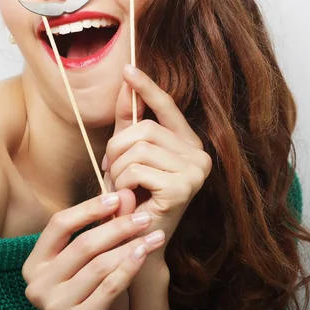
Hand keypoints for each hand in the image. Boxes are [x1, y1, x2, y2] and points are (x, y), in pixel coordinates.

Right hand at [21, 189, 166, 309]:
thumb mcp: (94, 256)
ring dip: (130, 246)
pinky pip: (110, 287)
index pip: (59, 225)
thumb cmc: (93, 291)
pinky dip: (130, 267)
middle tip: (144, 216)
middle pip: (82, 244)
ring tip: (154, 234)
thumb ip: (104, 225)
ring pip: (99, 265)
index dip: (88, 209)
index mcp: (34, 263)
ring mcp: (55, 306)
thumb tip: (123, 193)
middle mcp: (38, 285)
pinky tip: (145, 254)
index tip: (116, 198)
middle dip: (118, 227)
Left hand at [103, 64, 212, 255]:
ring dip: (117, 169)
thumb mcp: (128, 153)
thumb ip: (128, 120)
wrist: (136, 240)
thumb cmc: (134, 196)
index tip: (128, 69)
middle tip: (110, 170)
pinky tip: (129, 198)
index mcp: (188, 143)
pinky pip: (137, 169)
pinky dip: (122, 183)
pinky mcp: (184, 188)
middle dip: (115, 149)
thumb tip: (125, 81)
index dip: (146, 87)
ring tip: (120, 187)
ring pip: (137, 149)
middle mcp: (199, 154)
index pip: (167, 107)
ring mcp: (195, 171)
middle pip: (143, 129)